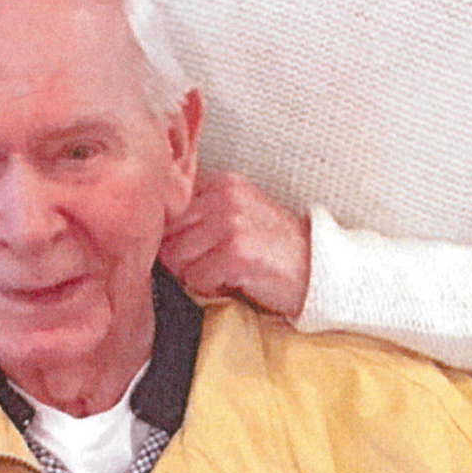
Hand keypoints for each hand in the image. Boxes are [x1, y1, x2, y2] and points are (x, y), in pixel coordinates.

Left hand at [160, 171, 310, 319]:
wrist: (318, 268)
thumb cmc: (273, 248)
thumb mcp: (238, 214)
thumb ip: (200, 213)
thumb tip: (153, 232)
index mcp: (221, 183)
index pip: (167, 212)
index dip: (177, 240)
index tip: (200, 250)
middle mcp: (224, 197)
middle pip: (166, 237)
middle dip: (184, 260)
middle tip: (215, 265)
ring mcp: (230, 224)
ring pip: (176, 260)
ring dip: (197, 276)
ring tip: (227, 272)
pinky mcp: (236, 253)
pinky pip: (197, 280)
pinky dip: (213, 289)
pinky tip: (237, 281)